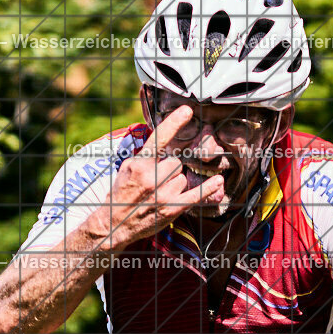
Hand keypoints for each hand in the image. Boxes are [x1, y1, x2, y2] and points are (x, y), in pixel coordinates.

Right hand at [93, 105, 224, 247]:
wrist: (114, 223)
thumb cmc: (121, 194)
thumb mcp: (127, 168)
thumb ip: (146, 155)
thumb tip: (163, 141)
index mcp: (139, 164)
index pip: (159, 138)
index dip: (174, 123)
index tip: (187, 110)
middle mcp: (151, 178)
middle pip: (175, 163)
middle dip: (168, 171)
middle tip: (155, 183)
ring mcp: (162, 194)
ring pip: (182, 177)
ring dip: (175, 184)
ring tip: (160, 194)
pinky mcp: (171, 209)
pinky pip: (195, 195)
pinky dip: (208, 189)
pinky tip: (218, 181)